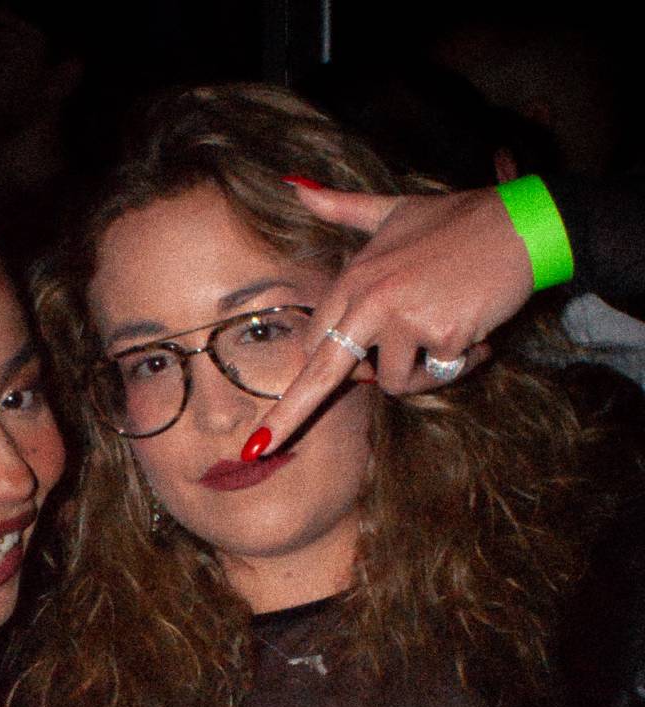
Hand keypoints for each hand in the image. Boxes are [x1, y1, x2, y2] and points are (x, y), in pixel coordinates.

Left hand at [249, 186, 533, 453]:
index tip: (265, 426)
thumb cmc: (457, 219)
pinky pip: (438, 376)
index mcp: (354, 279)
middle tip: (257, 450)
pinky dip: (459, 366)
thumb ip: (342, 208)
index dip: (303, 381)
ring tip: (449, 339)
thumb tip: (293, 185)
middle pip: (322, 373)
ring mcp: (404, 319)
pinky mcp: (441, 335)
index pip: (314, 341)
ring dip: (423, 374)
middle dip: (288, 417)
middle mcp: (371, 300)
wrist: (521, 224)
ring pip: (395, 383)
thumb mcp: (392, 210)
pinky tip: (478, 339)